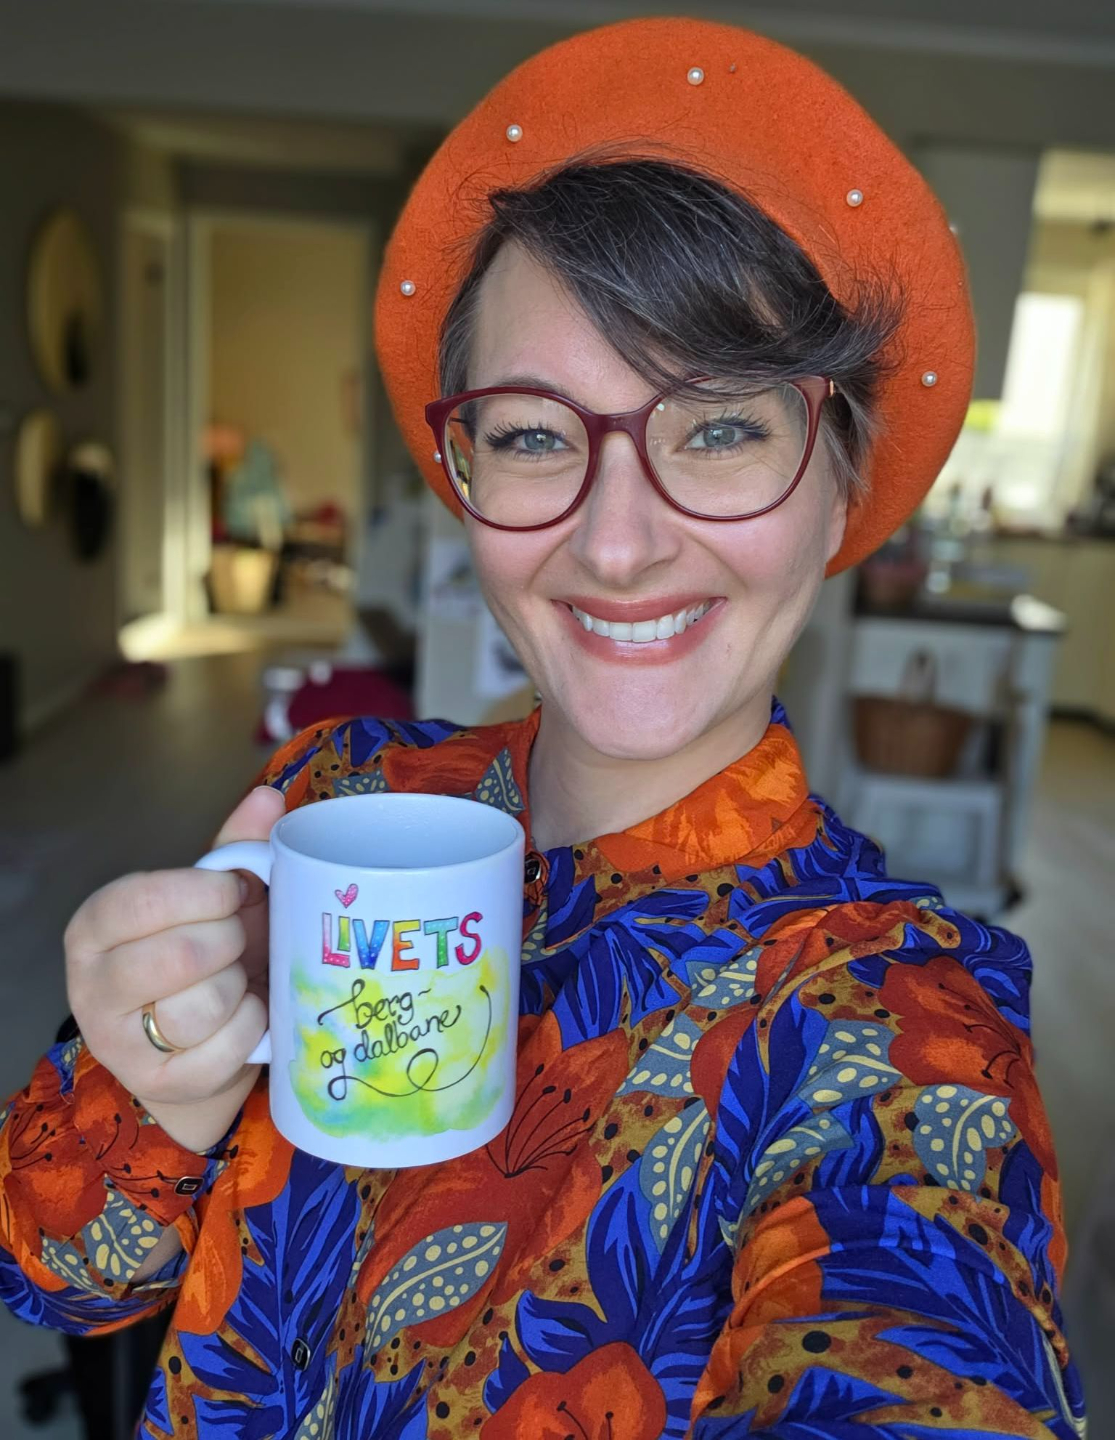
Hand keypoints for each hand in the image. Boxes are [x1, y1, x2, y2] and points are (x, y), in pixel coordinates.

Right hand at [64, 786, 285, 1151]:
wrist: (199, 1050)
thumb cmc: (206, 959)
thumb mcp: (211, 901)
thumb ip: (234, 851)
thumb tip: (268, 798)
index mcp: (96, 925)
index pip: (146, 898)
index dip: (207, 893)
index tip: (235, 893)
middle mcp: (93, 984)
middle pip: (183, 954)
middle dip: (231, 942)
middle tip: (238, 941)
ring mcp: (121, 1042)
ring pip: (204, 1005)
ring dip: (240, 987)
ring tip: (237, 980)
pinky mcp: (161, 1083)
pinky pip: (227, 1046)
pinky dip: (253, 1026)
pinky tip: (246, 1016)